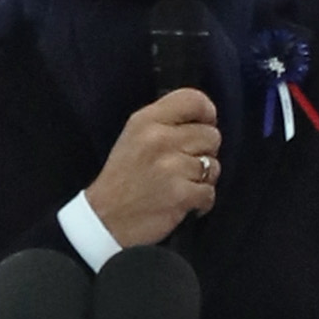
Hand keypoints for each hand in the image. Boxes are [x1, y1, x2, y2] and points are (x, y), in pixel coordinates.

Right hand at [85, 93, 223, 247]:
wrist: (105, 219)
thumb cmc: (123, 176)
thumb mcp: (134, 135)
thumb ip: (166, 121)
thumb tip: (205, 119)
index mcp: (147, 120)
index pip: (193, 100)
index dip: (207, 113)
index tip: (204, 125)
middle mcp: (160, 139)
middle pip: (211, 135)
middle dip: (204, 152)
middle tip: (184, 165)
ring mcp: (171, 167)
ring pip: (214, 165)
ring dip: (202, 179)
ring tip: (181, 184)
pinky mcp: (180, 194)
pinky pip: (210, 192)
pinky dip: (201, 201)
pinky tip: (184, 202)